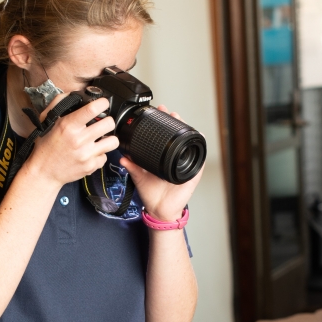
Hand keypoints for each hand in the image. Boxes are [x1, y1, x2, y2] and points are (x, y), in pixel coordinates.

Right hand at [21, 95, 118, 190]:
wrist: (44, 172)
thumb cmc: (45, 146)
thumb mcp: (46, 121)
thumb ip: (59, 103)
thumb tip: (74, 94)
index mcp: (68, 126)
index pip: (92, 109)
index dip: (102, 103)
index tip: (103, 103)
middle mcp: (79, 140)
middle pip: (109, 124)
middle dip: (107, 121)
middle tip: (102, 123)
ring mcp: (87, 155)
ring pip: (113, 141)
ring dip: (108, 138)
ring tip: (100, 138)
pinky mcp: (91, 166)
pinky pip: (105, 156)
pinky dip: (100, 154)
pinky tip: (91, 152)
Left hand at [120, 106, 203, 220]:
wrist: (159, 210)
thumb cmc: (151, 195)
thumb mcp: (139, 177)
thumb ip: (132, 166)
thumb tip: (122, 157)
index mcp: (163, 157)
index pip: (165, 136)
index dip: (163, 123)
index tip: (160, 111)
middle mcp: (175, 159)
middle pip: (179, 136)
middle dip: (176, 122)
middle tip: (171, 112)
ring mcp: (185, 165)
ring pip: (189, 144)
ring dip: (188, 131)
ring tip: (183, 121)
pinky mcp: (192, 174)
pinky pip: (200, 160)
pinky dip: (200, 150)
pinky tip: (199, 138)